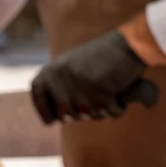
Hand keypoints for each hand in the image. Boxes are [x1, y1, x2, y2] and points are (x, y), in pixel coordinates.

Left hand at [30, 31, 158, 123]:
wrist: (127, 45)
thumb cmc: (102, 58)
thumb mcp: (72, 66)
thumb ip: (59, 85)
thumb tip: (53, 117)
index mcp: (53, 67)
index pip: (37, 91)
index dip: (42, 109)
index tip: (50, 121)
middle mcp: (62, 75)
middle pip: (64, 114)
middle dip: (79, 115)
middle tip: (93, 103)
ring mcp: (80, 84)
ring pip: (87, 116)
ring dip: (100, 111)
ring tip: (107, 94)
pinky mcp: (100, 91)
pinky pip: (108, 113)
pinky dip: (116, 109)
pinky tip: (118, 95)